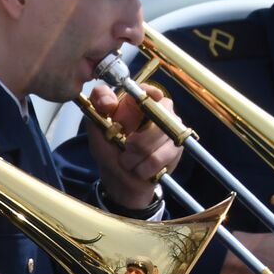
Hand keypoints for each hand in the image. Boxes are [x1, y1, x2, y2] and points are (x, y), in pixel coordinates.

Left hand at [85, 82, 182, 210]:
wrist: (121, 182)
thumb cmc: (110, 151)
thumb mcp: (96, 130)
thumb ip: (97, 109)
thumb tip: (108, 102)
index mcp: (137, 102)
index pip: (147, 91)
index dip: (149, 94)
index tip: (150, 98)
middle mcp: (159, 110)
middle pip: (156, 116)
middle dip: (134, 141)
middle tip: (124, 150)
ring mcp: (171, 127)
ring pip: (157, 138)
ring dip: (136, 157)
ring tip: (128, 162)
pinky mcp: (177, 147)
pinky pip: (159, 157)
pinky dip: (144, 168)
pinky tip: (140, 170)